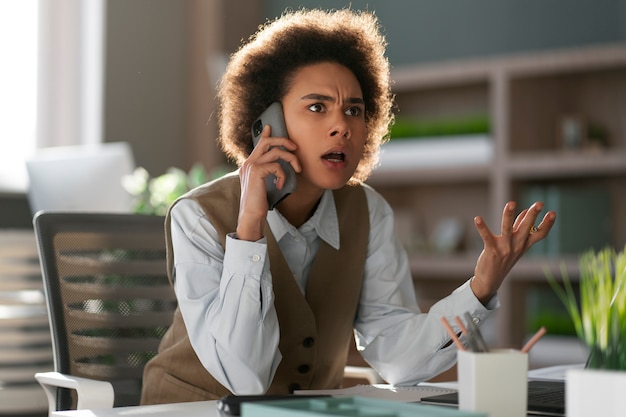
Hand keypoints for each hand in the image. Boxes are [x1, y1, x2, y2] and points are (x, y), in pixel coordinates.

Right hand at [237, 125, 299, 240]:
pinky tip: (280, 185)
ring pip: (276, 151)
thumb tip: (279, 167)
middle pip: (267, 142)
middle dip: (284, 141)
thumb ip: (267, 174)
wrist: (251, 216)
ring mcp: (251, 166)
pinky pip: (277, 166)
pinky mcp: (256, 171)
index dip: (265, 134)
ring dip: (291, 159)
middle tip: (295, 148)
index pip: (258, 144)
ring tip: (297, 169)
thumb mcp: (264, 185)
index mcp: (249, 165)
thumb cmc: (259, 204)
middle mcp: (248, 163)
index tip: (271, 127)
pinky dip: (283, 175)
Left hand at [470, 201, 556, 303]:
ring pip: (508, 229)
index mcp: (524, 246)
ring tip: (511, 203)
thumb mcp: (514, 245)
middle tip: (540, 204)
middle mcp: (517, 247)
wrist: (490, 281)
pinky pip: (487, 236)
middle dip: (533, 215)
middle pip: (527, 229)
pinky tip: (477, 218)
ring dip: (509, 215)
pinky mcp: (492, 250)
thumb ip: (519, 228)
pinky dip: (482, 227)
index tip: (553, 213)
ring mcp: (505, 249)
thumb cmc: (502, 260)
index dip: (547, 224)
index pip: (539, 235)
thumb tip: (524, 211)